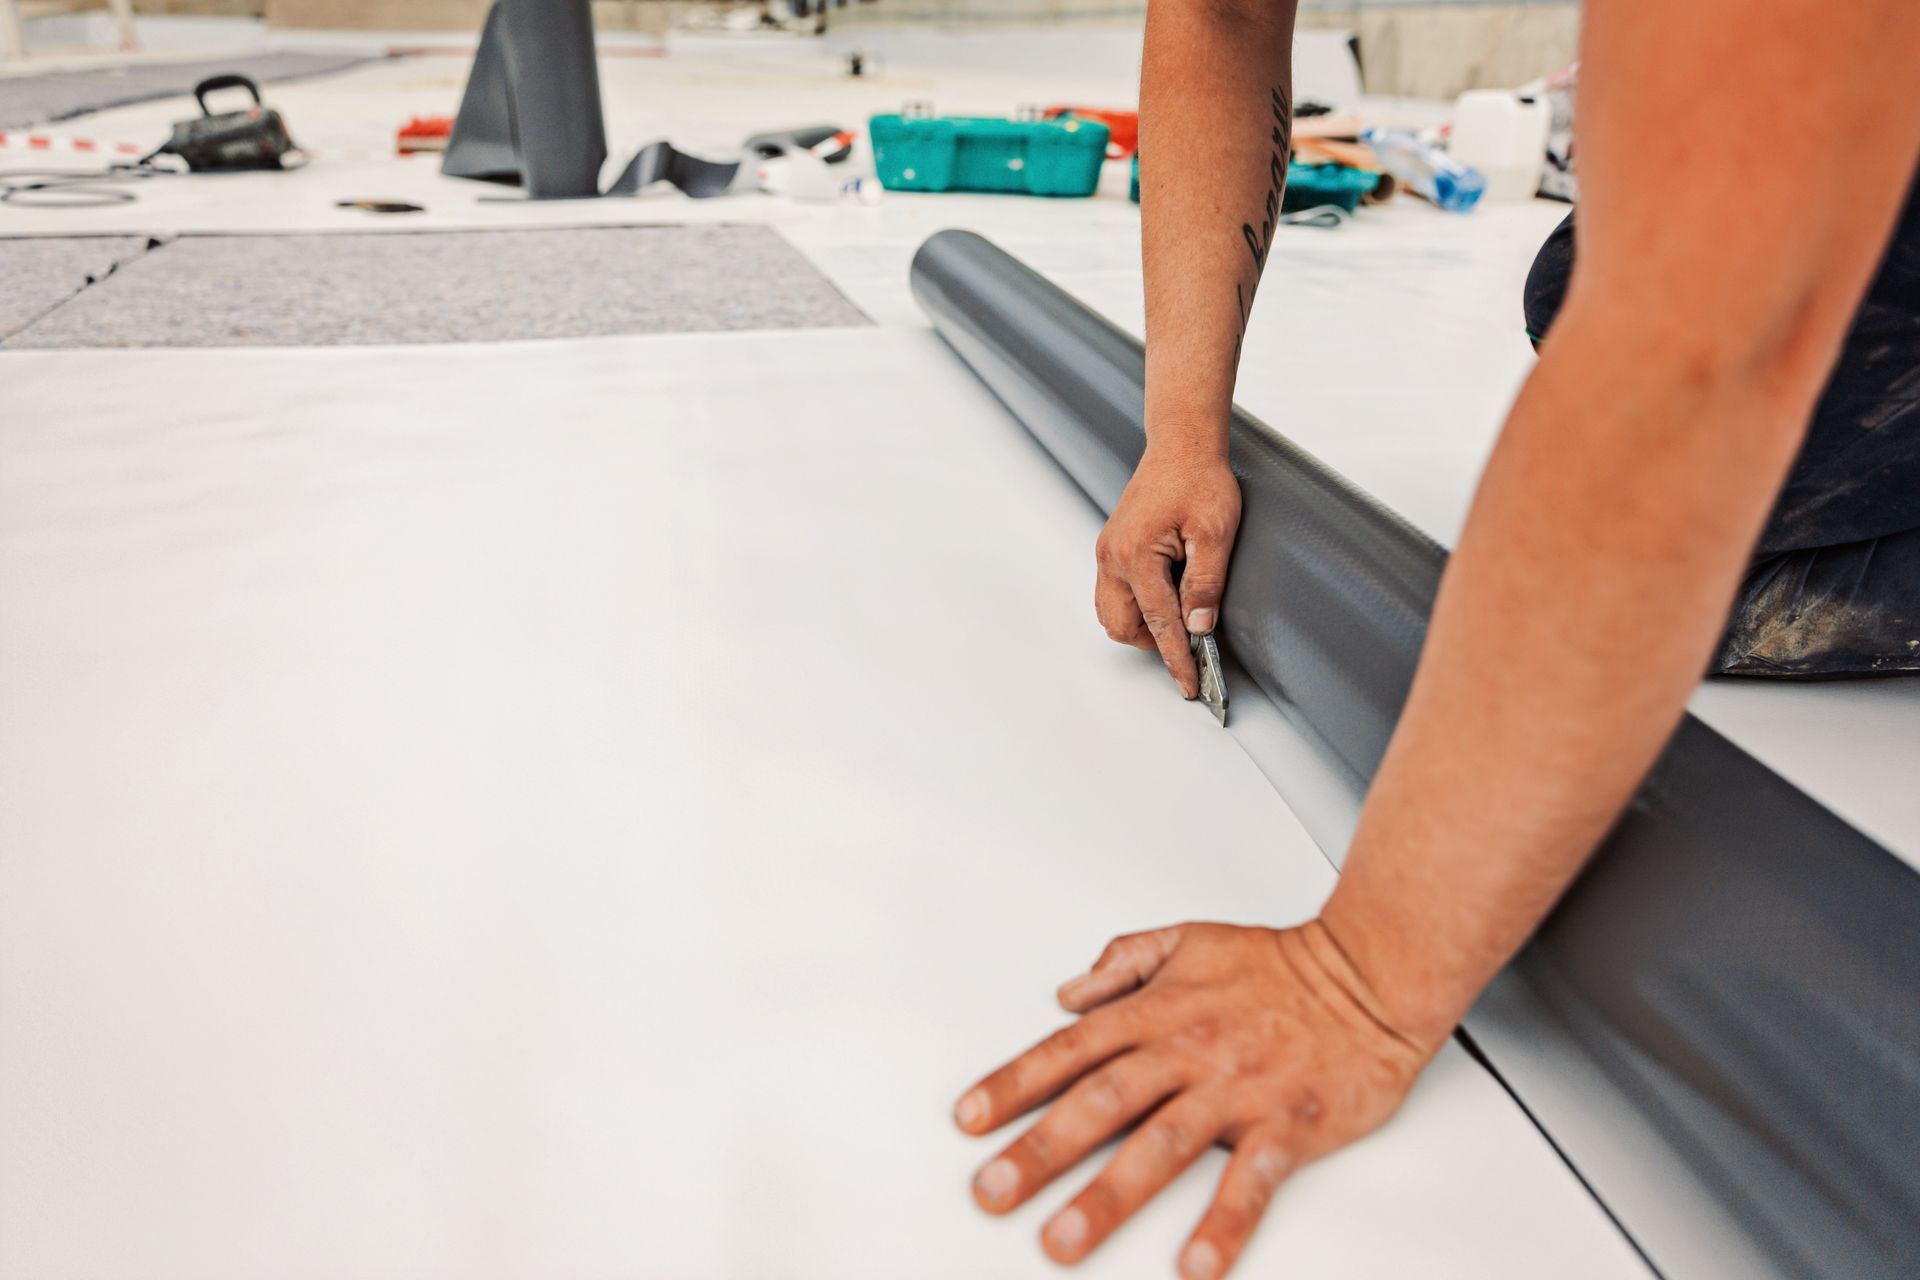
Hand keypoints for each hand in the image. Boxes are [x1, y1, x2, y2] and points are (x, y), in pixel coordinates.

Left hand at [953, 922, 1437, 1279]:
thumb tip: (1070, 991)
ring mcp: (1237, 1090)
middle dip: (1039, 1150)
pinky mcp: (1287, 1124)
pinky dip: (1222, 1223)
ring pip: (1161, 1147)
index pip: (1069, 1049)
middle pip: (1100, 1102)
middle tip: (992, 1191)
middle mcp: (1189, 1051)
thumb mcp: (1191, 939)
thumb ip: (1126, 961)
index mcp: (1160, 1011)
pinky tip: (1194, 1262)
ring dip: (1107, 1197)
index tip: (970, 1119)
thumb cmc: (1283, 964)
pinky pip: (1250, 1181)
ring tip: (1063, 1239)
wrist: (1372, 974)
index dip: (1014, 1084)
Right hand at [1094, 445, 1240, 697]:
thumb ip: (1206, 584)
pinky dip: (1135, 607)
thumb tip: (1199, 627)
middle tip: (1192, 642)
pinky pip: (1112, 594)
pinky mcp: (1111, 548)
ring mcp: (1107, 553)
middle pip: (1123, 627)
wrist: (1181, 444)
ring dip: (1142, 626)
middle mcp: (1113, 557)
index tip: (1190, 684)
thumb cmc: (1199, 479)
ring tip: (1179, 619)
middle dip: (1155, 642)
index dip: (1177, 658)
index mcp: (1136, 555)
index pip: (1158, 623)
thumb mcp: (1216, 532)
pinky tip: (1164, 598)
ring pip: (1113, 614)